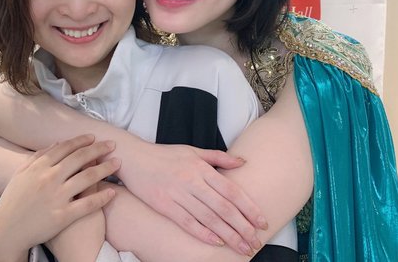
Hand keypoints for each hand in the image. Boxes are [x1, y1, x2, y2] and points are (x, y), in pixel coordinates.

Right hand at [0, 134, 119, 261]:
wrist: (7, 231)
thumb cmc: (13, 202)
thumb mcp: (20, 175)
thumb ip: (37, 158)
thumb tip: (56, 144)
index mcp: (38, 167)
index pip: (65, 148)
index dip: (81, 141)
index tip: (93, 137)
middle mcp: (49, 179)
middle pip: (80, 158)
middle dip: (98, 149)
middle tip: (112, 144)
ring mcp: (57, 197)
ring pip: (88, 178)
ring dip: (105, 168)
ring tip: (117, 163)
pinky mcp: (63, 216)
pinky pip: (88, 204)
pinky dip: (102, 197)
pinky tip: (113, 192)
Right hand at [117, 142, 265, 255]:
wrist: (134, 158)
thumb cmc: (165, 155)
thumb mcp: (193, 150)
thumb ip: (219, 157)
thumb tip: (242, 162)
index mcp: (201, 168)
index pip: (231, 190)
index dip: (249, 208)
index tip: (262, 221)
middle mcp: (192, 181)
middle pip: (223, 208)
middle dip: (243, 227)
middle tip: (256, 241)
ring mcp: (178, 194)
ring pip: (208, 218)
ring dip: (228, 235)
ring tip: (242, 247)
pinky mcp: (164, 205)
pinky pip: (187, 222)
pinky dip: (203, 233)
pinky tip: (216, 242)